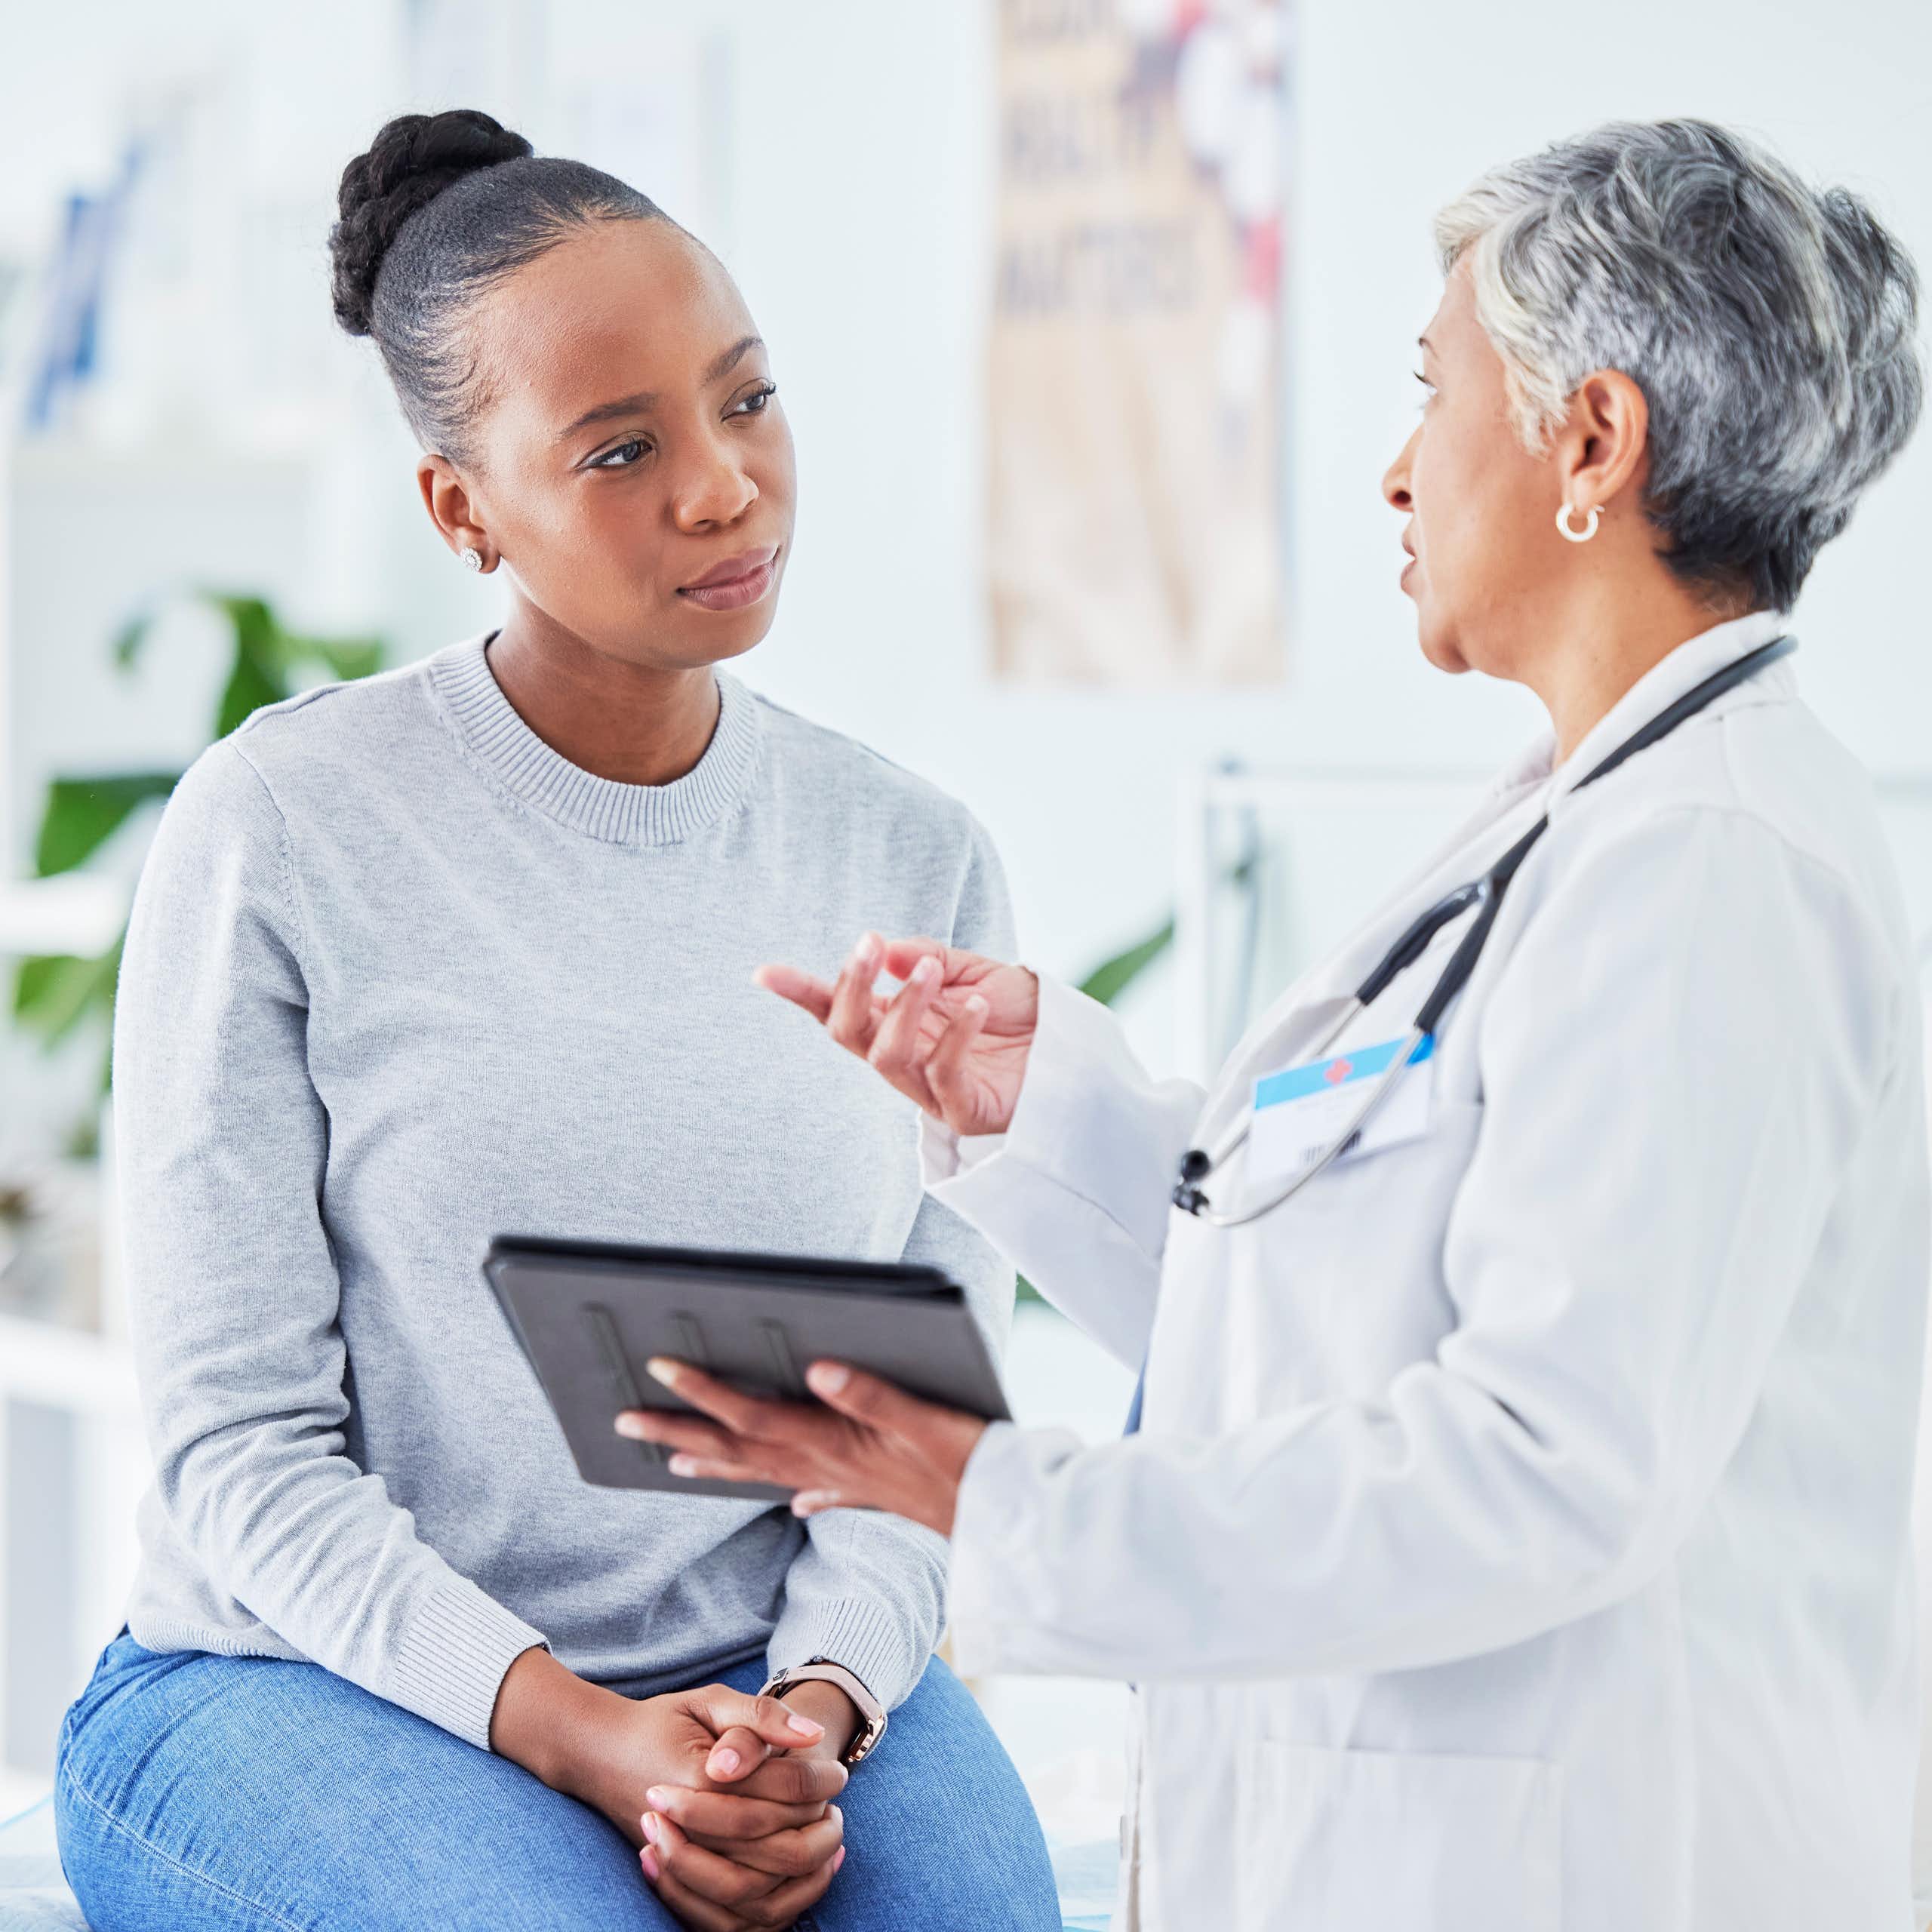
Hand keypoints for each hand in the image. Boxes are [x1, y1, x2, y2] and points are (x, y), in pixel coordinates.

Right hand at [490, 1655, 847, 1926]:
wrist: (600, 1754)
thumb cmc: (661, 1722)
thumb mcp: (711, 1702)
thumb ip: (762, 1714)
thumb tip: (813, 1735)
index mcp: (703, 1777)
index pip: (784, 1791)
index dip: (820, 1781)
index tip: (838, 1772)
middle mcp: (692, 1829)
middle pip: (779, 1847)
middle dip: (820, 1830)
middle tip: (837, 1810)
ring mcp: (683, 1861)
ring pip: (761, 1891)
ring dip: (805, 1871)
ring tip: (827, 1842)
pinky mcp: (678, 1883)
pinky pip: (733, 1917)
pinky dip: (775, 1904)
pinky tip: (800, 1877)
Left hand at [617, 1356, 987, 1536]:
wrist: (1008, 1515)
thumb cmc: (968, 1462)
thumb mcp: (924, 1419)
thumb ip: (871, 1393)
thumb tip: (817, 1368)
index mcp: (832, 1441)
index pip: (751, 1415)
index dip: (703, 1392)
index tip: (657, 1368)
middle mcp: (827, 1463)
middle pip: (739, 1447)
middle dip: (680, 1431)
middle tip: (625, 1420)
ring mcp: (847, 1480)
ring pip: (765, 1471)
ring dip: (716, 1462)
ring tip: (674, 1460)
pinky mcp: (874, 1491)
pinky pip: (818, 1492)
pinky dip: (798, 1490)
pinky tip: (795, 1499)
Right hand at [756, 931, 1038, 1137]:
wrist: (1072, 1047)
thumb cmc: (1019, 1013)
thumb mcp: (972, 970)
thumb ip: (928, 958)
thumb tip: (889, 952)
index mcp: (896, 1021)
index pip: (838, 1009)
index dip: (801, 993)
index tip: (764, 973)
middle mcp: (903, 1056)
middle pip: (848, 1033)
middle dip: (851, 988)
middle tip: (869, 945)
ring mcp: (929, 1088)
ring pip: (886, 1056)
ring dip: (904, 1006)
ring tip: (932, 971)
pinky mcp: (963, 1110)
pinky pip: (943, 1074)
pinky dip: (956, 1035)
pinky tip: (979, 1007)